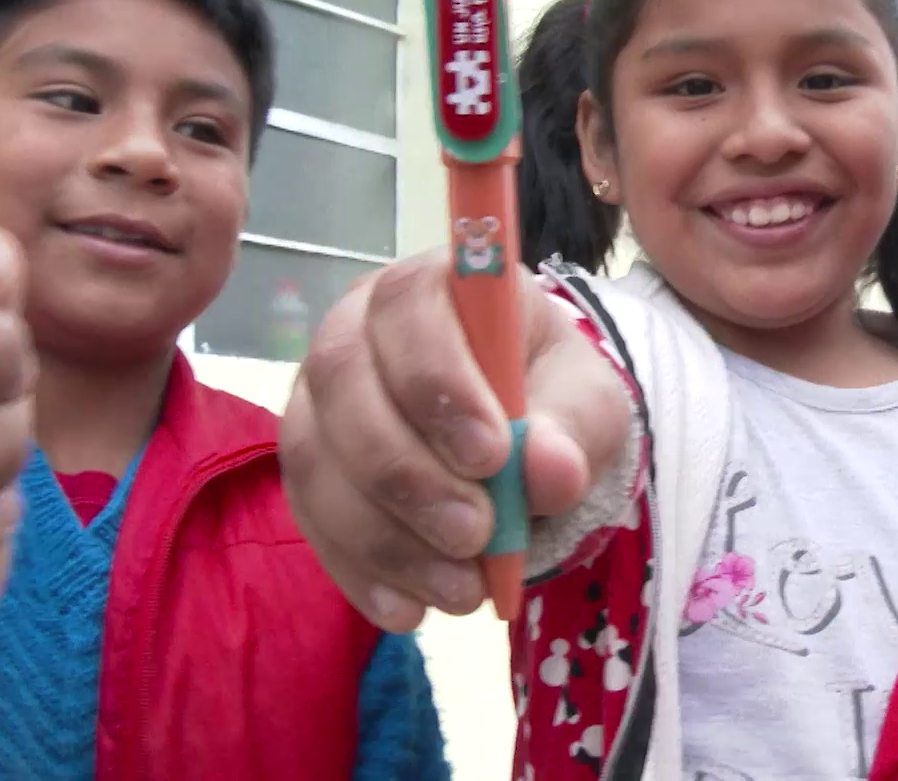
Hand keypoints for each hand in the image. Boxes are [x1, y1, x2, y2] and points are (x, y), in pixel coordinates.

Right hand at [280, 247, 632, 632]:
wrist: (523, 443)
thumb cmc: (551, 397)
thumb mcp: (589, 404)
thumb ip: (576, 428)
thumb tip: (550, 470)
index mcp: (431, 287)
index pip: (407, 304)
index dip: (437, 378)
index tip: (491, 455)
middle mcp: (355, 329)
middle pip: (343, 380)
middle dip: (408, 472)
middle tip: (477, 536)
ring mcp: (318, 400)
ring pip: (316, 458)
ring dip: (386, 536)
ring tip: (461, 589)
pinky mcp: (308, 469)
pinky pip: (310, 520)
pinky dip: (361, 573)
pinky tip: (412, 610)